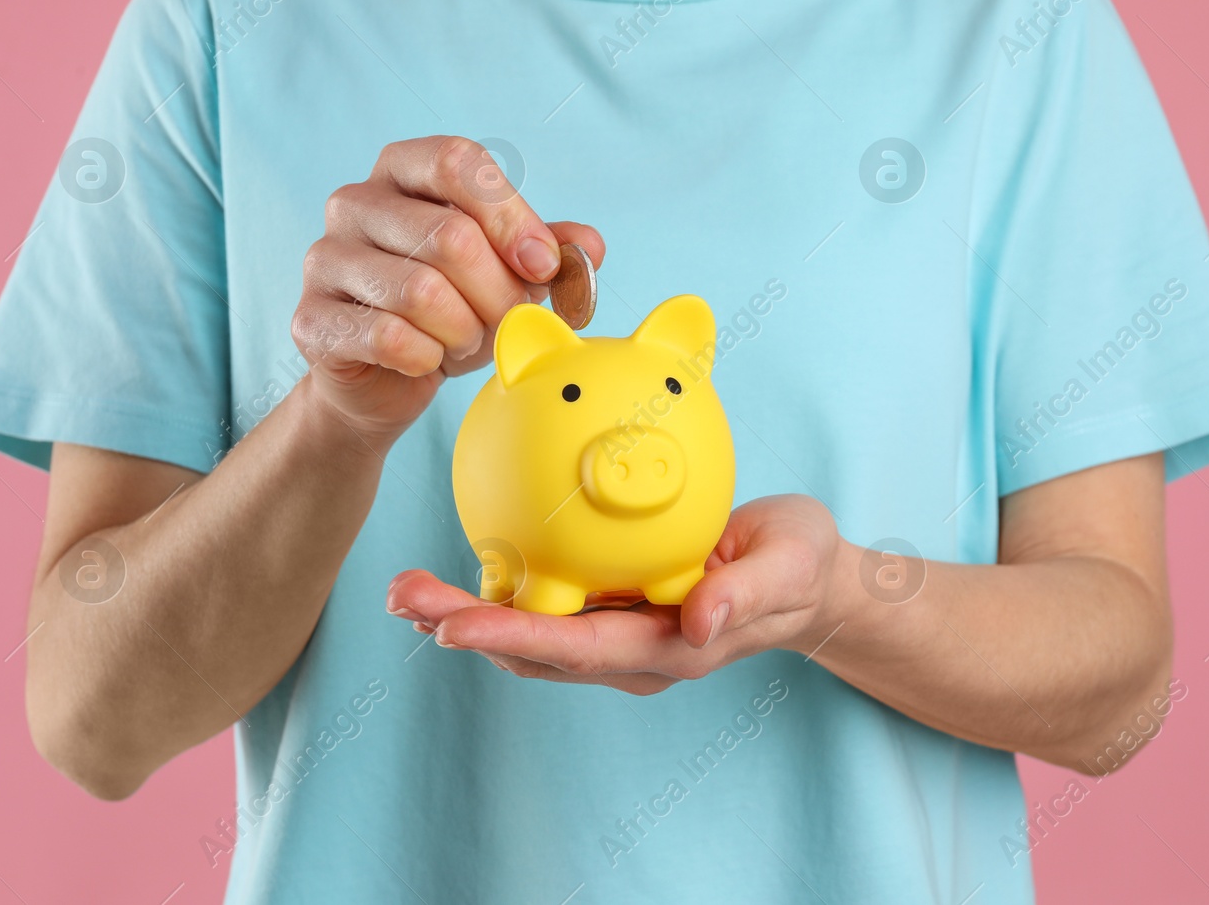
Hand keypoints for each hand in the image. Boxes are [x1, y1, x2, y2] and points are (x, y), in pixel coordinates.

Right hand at [291, 136, 604, 445]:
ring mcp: (325, 258)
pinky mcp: (311, 319)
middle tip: (506, 320)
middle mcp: (354, 201)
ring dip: (465, 329)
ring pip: (422, 292)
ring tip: (465, 339)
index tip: (543, 266)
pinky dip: (428, 358)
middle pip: (450, 236)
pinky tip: (427, 359)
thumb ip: (550, 251)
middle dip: (498, 293)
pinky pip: (389, 337)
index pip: (458, 163)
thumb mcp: (509, 274)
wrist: (387, 380)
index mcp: (403, 170)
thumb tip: (588, 246)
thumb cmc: (453, 310)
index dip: (511, 217)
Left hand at [386, 495, 851, 693]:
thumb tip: (699, 625)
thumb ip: (747, 595)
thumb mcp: (790, 566)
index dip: (512, 635)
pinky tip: (467, 555)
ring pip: (528, 633)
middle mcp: (630, 652)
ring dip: (466, 614)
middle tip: (402, 594)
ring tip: (408, 587)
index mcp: (666, 648)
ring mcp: (617, 636)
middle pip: (533, 648)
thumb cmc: (800, 566)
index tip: (452, 623)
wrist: (807, 578)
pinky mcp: (611, 611)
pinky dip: (500, 589)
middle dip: (462, 627)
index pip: (576, 649)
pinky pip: (546, 606)